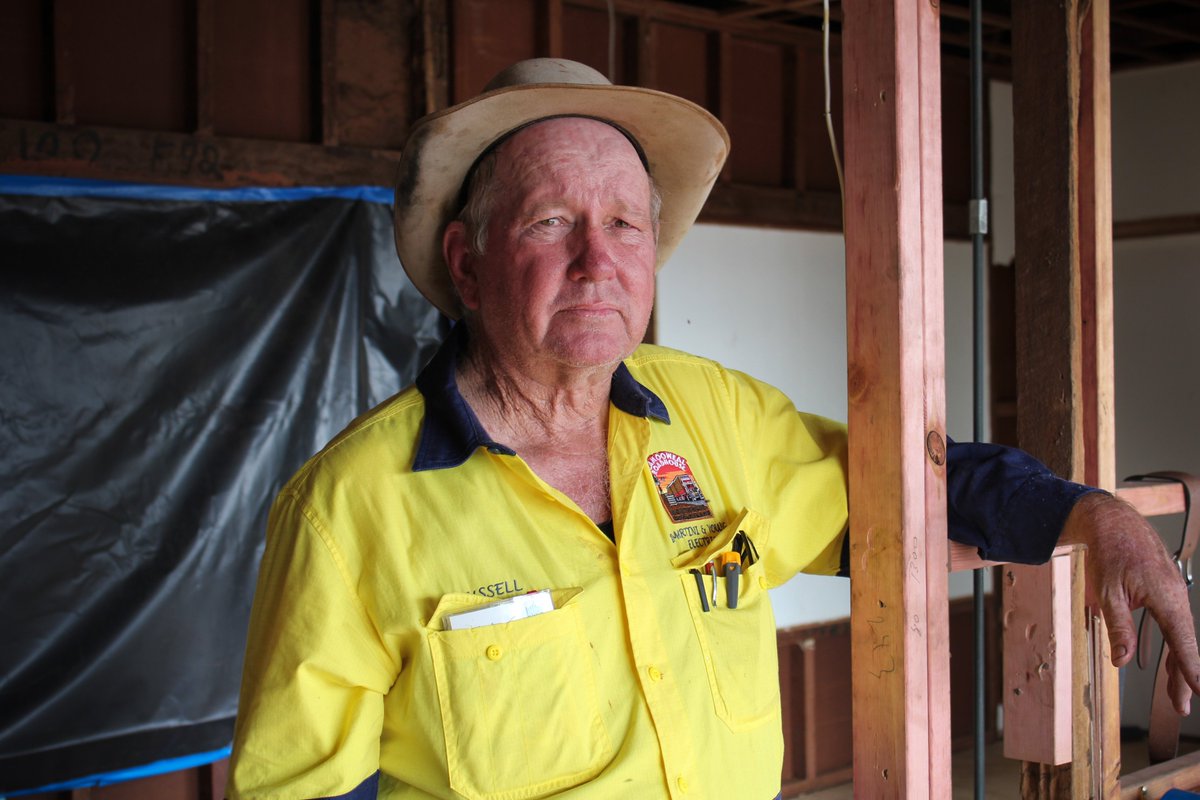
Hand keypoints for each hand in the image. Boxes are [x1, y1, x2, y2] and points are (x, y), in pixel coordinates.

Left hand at [1060, 491, 1199, 714]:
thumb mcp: (1107, 592)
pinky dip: (1175, 646)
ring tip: (1177, 694)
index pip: (1182, 642)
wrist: (1113, 522)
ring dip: (1179, 664)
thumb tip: (1121, 661)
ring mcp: (1174, 595)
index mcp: (1166, 598)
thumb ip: (1118, 627)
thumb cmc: (1110, 552)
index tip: (1199, 690)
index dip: (1190, 668)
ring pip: (1180, 636)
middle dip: (1184, 676)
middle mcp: (1176, 597)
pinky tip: (1172, 663)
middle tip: (1181, 707)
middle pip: (1184, 644)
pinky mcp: (1166, 593)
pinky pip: (1174, 625)